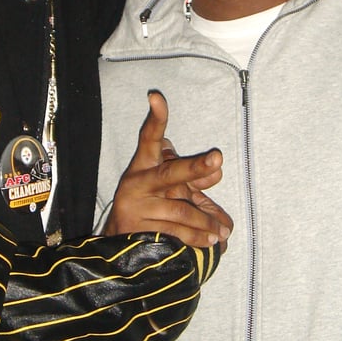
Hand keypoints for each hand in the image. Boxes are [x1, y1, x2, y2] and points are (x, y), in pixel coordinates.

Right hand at [105, 91, 231, 249]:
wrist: (119, 243)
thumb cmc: (151, 207)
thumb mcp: (170, 188)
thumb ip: (193, 178)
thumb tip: (216, 172)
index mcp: (144, 165)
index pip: (149, 137)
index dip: (156, 118)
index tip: (156, 97)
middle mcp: (138, 182)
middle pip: (171, 173)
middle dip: (195, 167)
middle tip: (216, 159)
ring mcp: (138, 206)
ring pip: (181, 211)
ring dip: (206, 222)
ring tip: (221, 232)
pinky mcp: (140, 229)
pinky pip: (176, 232)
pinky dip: (197, 237)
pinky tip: (211, 241)